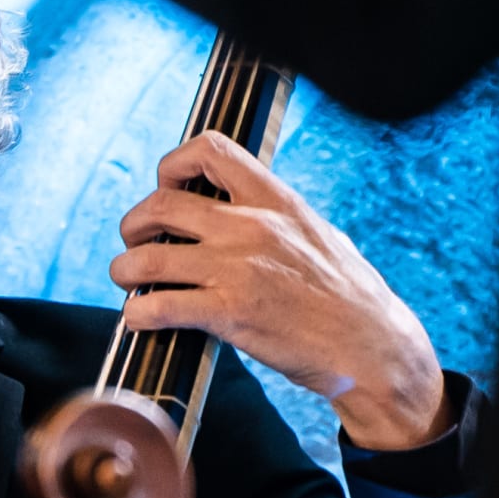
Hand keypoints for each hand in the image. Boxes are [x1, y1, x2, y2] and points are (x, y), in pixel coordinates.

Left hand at [112, 133, 449, 453]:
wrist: (373, 348)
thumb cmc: (350, 297)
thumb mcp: (317, 233)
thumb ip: (275, 217)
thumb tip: (238, 211)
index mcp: (275, 200)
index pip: (211, 150)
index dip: (174, 165)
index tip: (166, 188)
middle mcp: (252, 226)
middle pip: (161, 205)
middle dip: (134, 224)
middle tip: (134, 243)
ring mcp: (238, 269)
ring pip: (148, 258)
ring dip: (125, 269)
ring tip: (128, 280)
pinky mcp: (231, 314)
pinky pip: (160, 306)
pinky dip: (138, 314)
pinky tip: (140, 320)